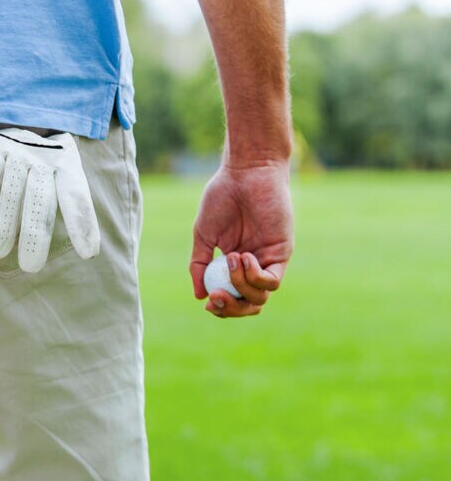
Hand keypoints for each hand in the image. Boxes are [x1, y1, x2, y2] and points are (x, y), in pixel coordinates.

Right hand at [0, 128, 99, 271]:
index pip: (76, 196)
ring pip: (13, 192)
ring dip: (5, 226)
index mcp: (69, 161)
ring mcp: (21, 151)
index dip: (82, 223)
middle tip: (31, 266)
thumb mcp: (71, 161)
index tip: (88, 252)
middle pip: (40, 199)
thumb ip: (78, 194)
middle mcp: (46, 155)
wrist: (29, 101)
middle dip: (34, 234)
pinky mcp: (0, 147)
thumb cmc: (53, 147)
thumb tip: (92, 239)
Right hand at [190, 159, 292, 317]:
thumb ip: (200, 264)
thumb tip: (199, 295)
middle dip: (232, 308)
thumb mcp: (204, 236)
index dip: (221, 307)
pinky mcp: (282, 252)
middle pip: (248, 305)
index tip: (208, 302)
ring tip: (230, 259)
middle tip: (216, 297)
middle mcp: (253, 266)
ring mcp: (268, 260)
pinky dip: (255, 277)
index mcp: (234, 264)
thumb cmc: (222, 198)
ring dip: (241, 286)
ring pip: (260, 297)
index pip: (232, 298)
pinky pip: (272, 281)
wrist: (245, 173)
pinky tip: (243, 256)